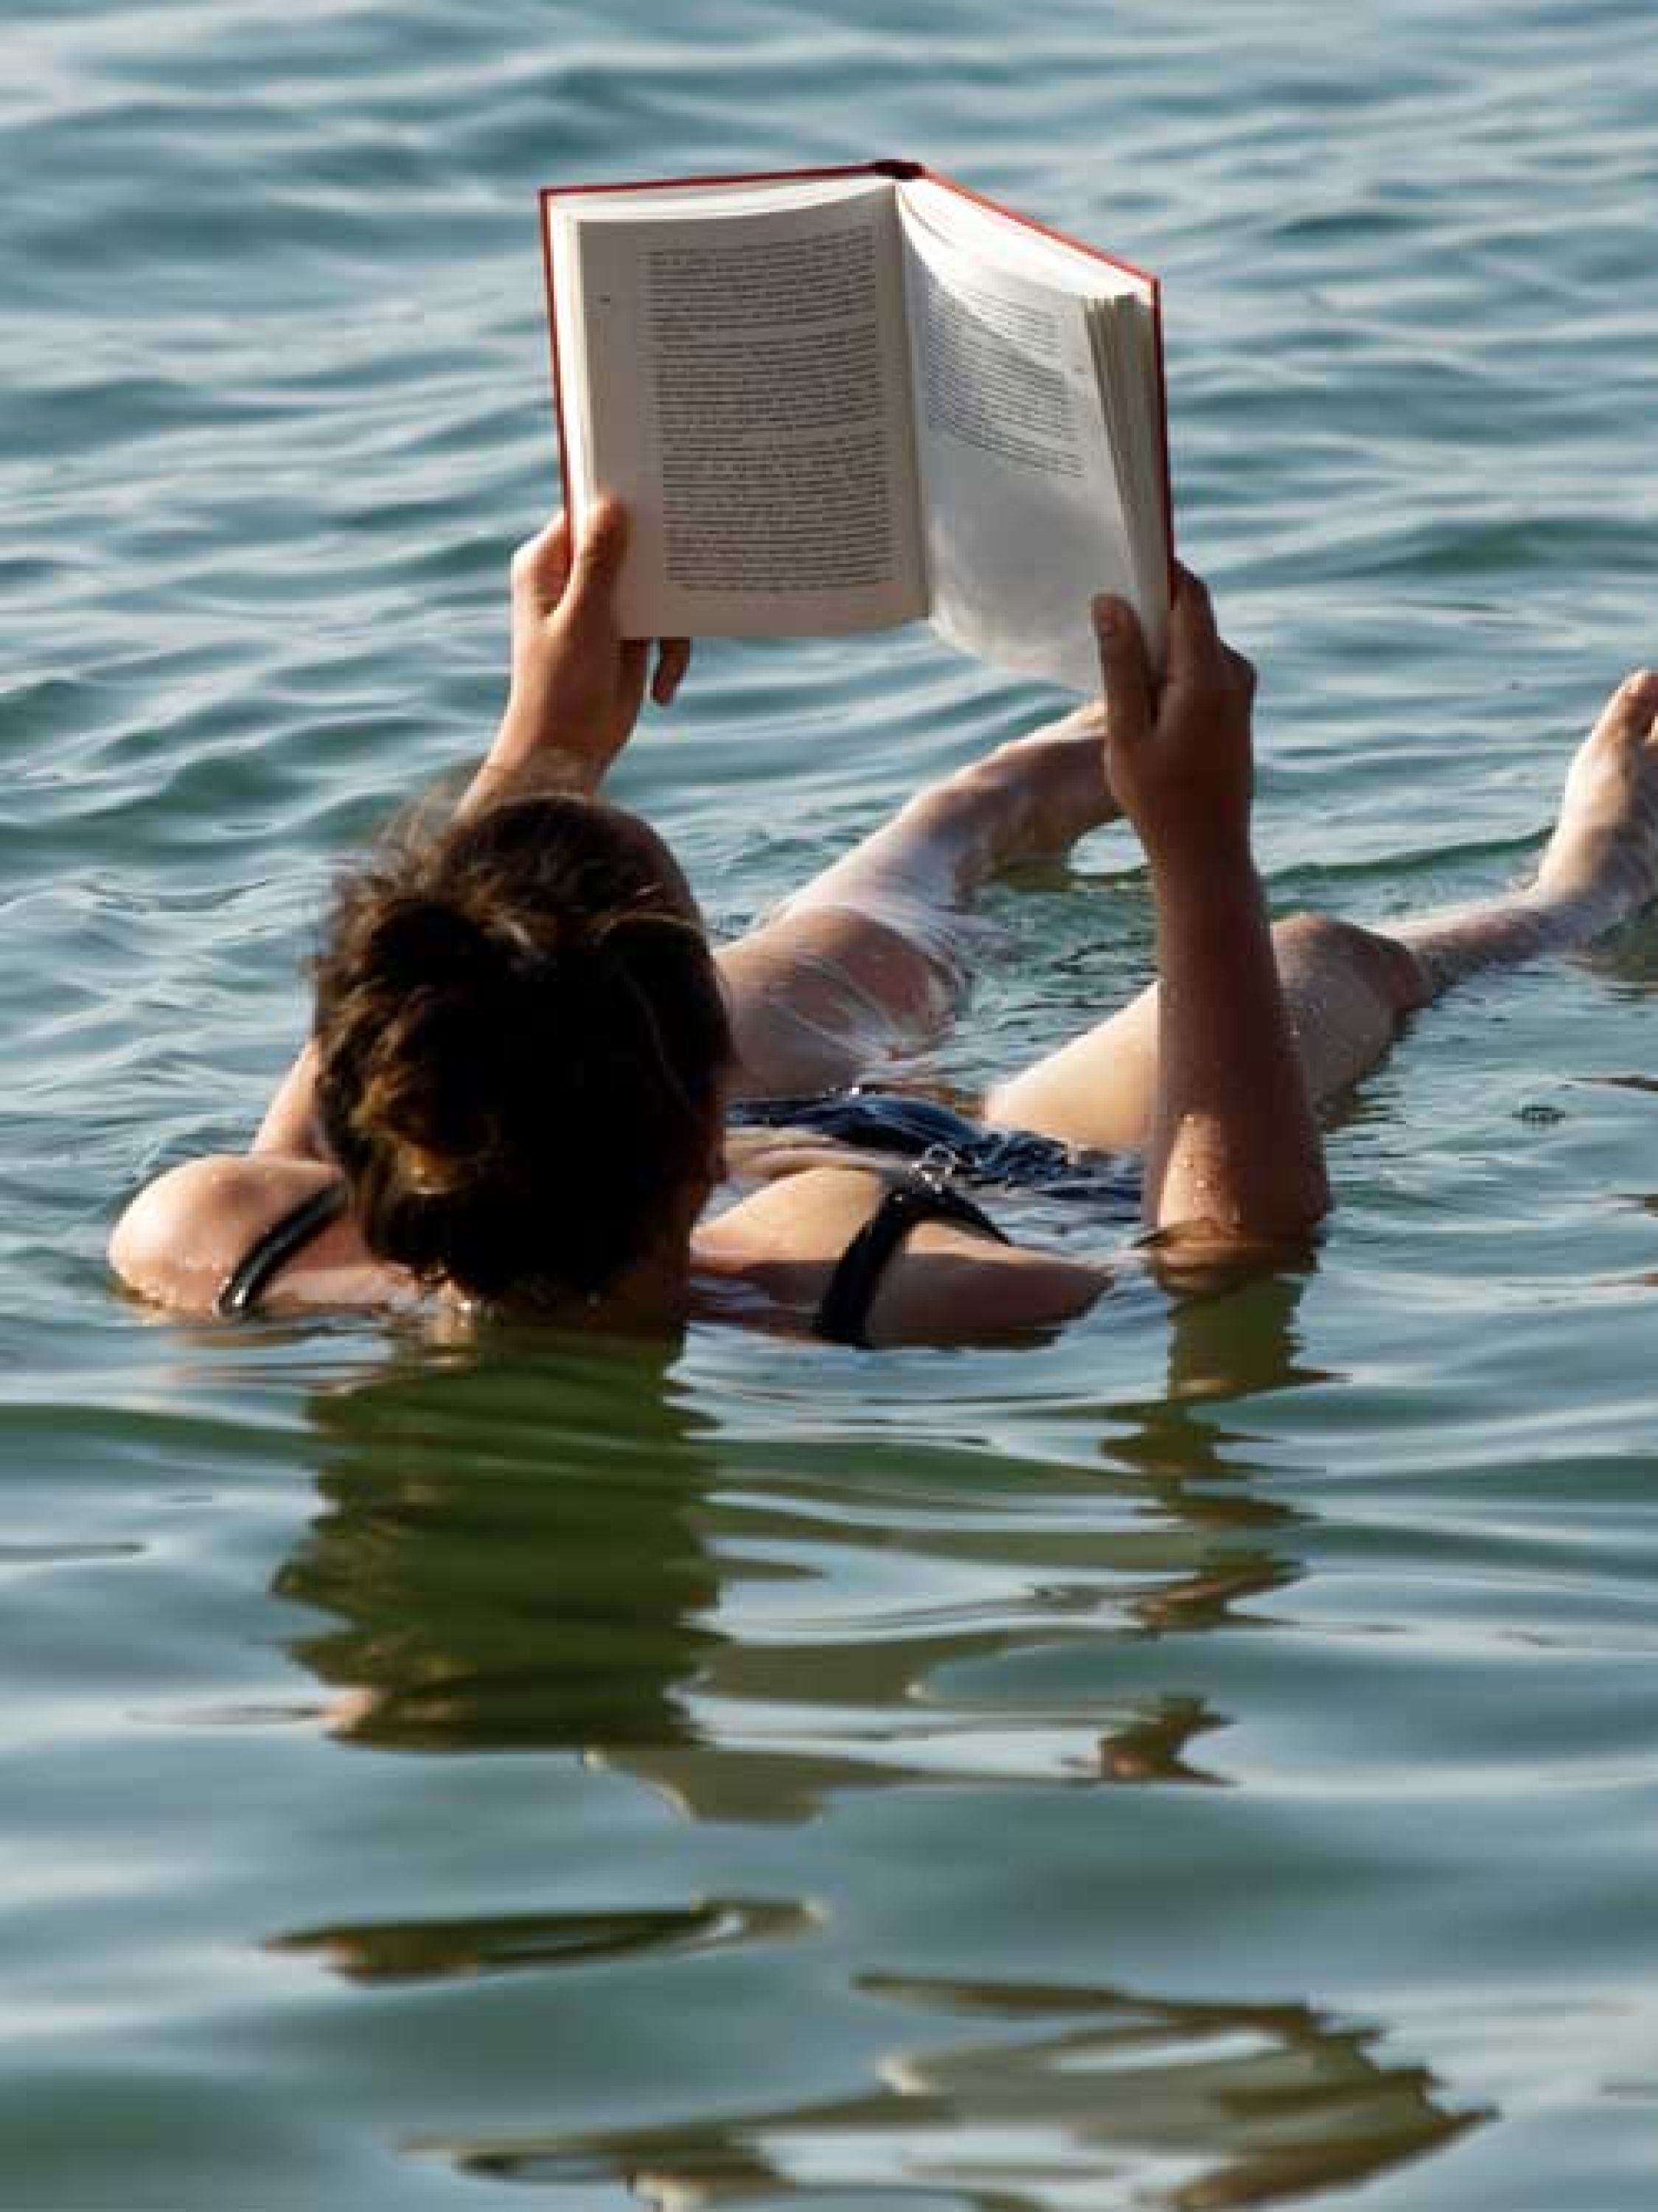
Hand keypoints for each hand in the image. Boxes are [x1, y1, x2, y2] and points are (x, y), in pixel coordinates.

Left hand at [485, 499, 689, 797]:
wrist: (567, 751)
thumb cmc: (560, 686)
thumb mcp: (582, 620)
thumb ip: (599, 563)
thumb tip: (612, 505)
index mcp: (547, 565)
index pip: (587, 513)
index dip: (621, 499)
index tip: (658, 489)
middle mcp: (575, 578)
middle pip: (629, 545)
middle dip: (660, 560)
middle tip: (693, 553)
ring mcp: (604, 605)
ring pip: (655, 586)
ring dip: (671, 619)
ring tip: (670, 650)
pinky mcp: (629, 633)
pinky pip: (665, 624)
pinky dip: (671, 654)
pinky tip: (661, 689)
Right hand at [1091, 566, 1255, 869]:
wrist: (1207, 854)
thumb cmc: (1159, 801)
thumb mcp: (1127, 732)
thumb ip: (1121, 663)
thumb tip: (1111, 600)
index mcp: (1208, 676)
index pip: (1190, 593)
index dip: (1159, 565)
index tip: (1122, 548)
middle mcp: (1234, 673)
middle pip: (1190, 614)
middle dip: (1148, 606)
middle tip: (1100, 608)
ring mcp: (1240, 690)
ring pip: (1192, 641)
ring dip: (1155, 644)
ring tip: (1113, 667)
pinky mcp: (1235, 706)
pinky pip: (1198, 666)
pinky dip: (1168, 668)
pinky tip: (1138, 699)